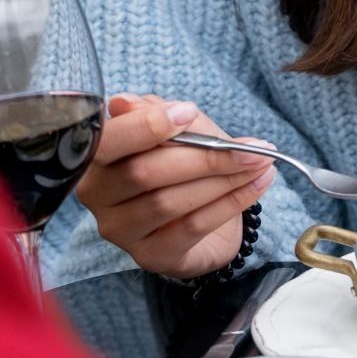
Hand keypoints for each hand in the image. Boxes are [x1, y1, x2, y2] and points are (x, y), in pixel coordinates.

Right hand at [73, 93, 275, 277]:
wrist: (206, 217)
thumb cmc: (186, 164)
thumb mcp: (181, 129)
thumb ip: (159, 113)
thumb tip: (127, 102)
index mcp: (97, 155)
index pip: (108, 141)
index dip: (145, 126)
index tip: (189, 112)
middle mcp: (97, 194)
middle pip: (143, 173)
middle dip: (205, 157)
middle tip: (251, 147)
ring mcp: (119, 229)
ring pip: (169, 202)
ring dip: (223, 180)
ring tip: (260, 164)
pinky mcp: (149, 255)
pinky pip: (192, 227)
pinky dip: (230, 203)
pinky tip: (256, 185)